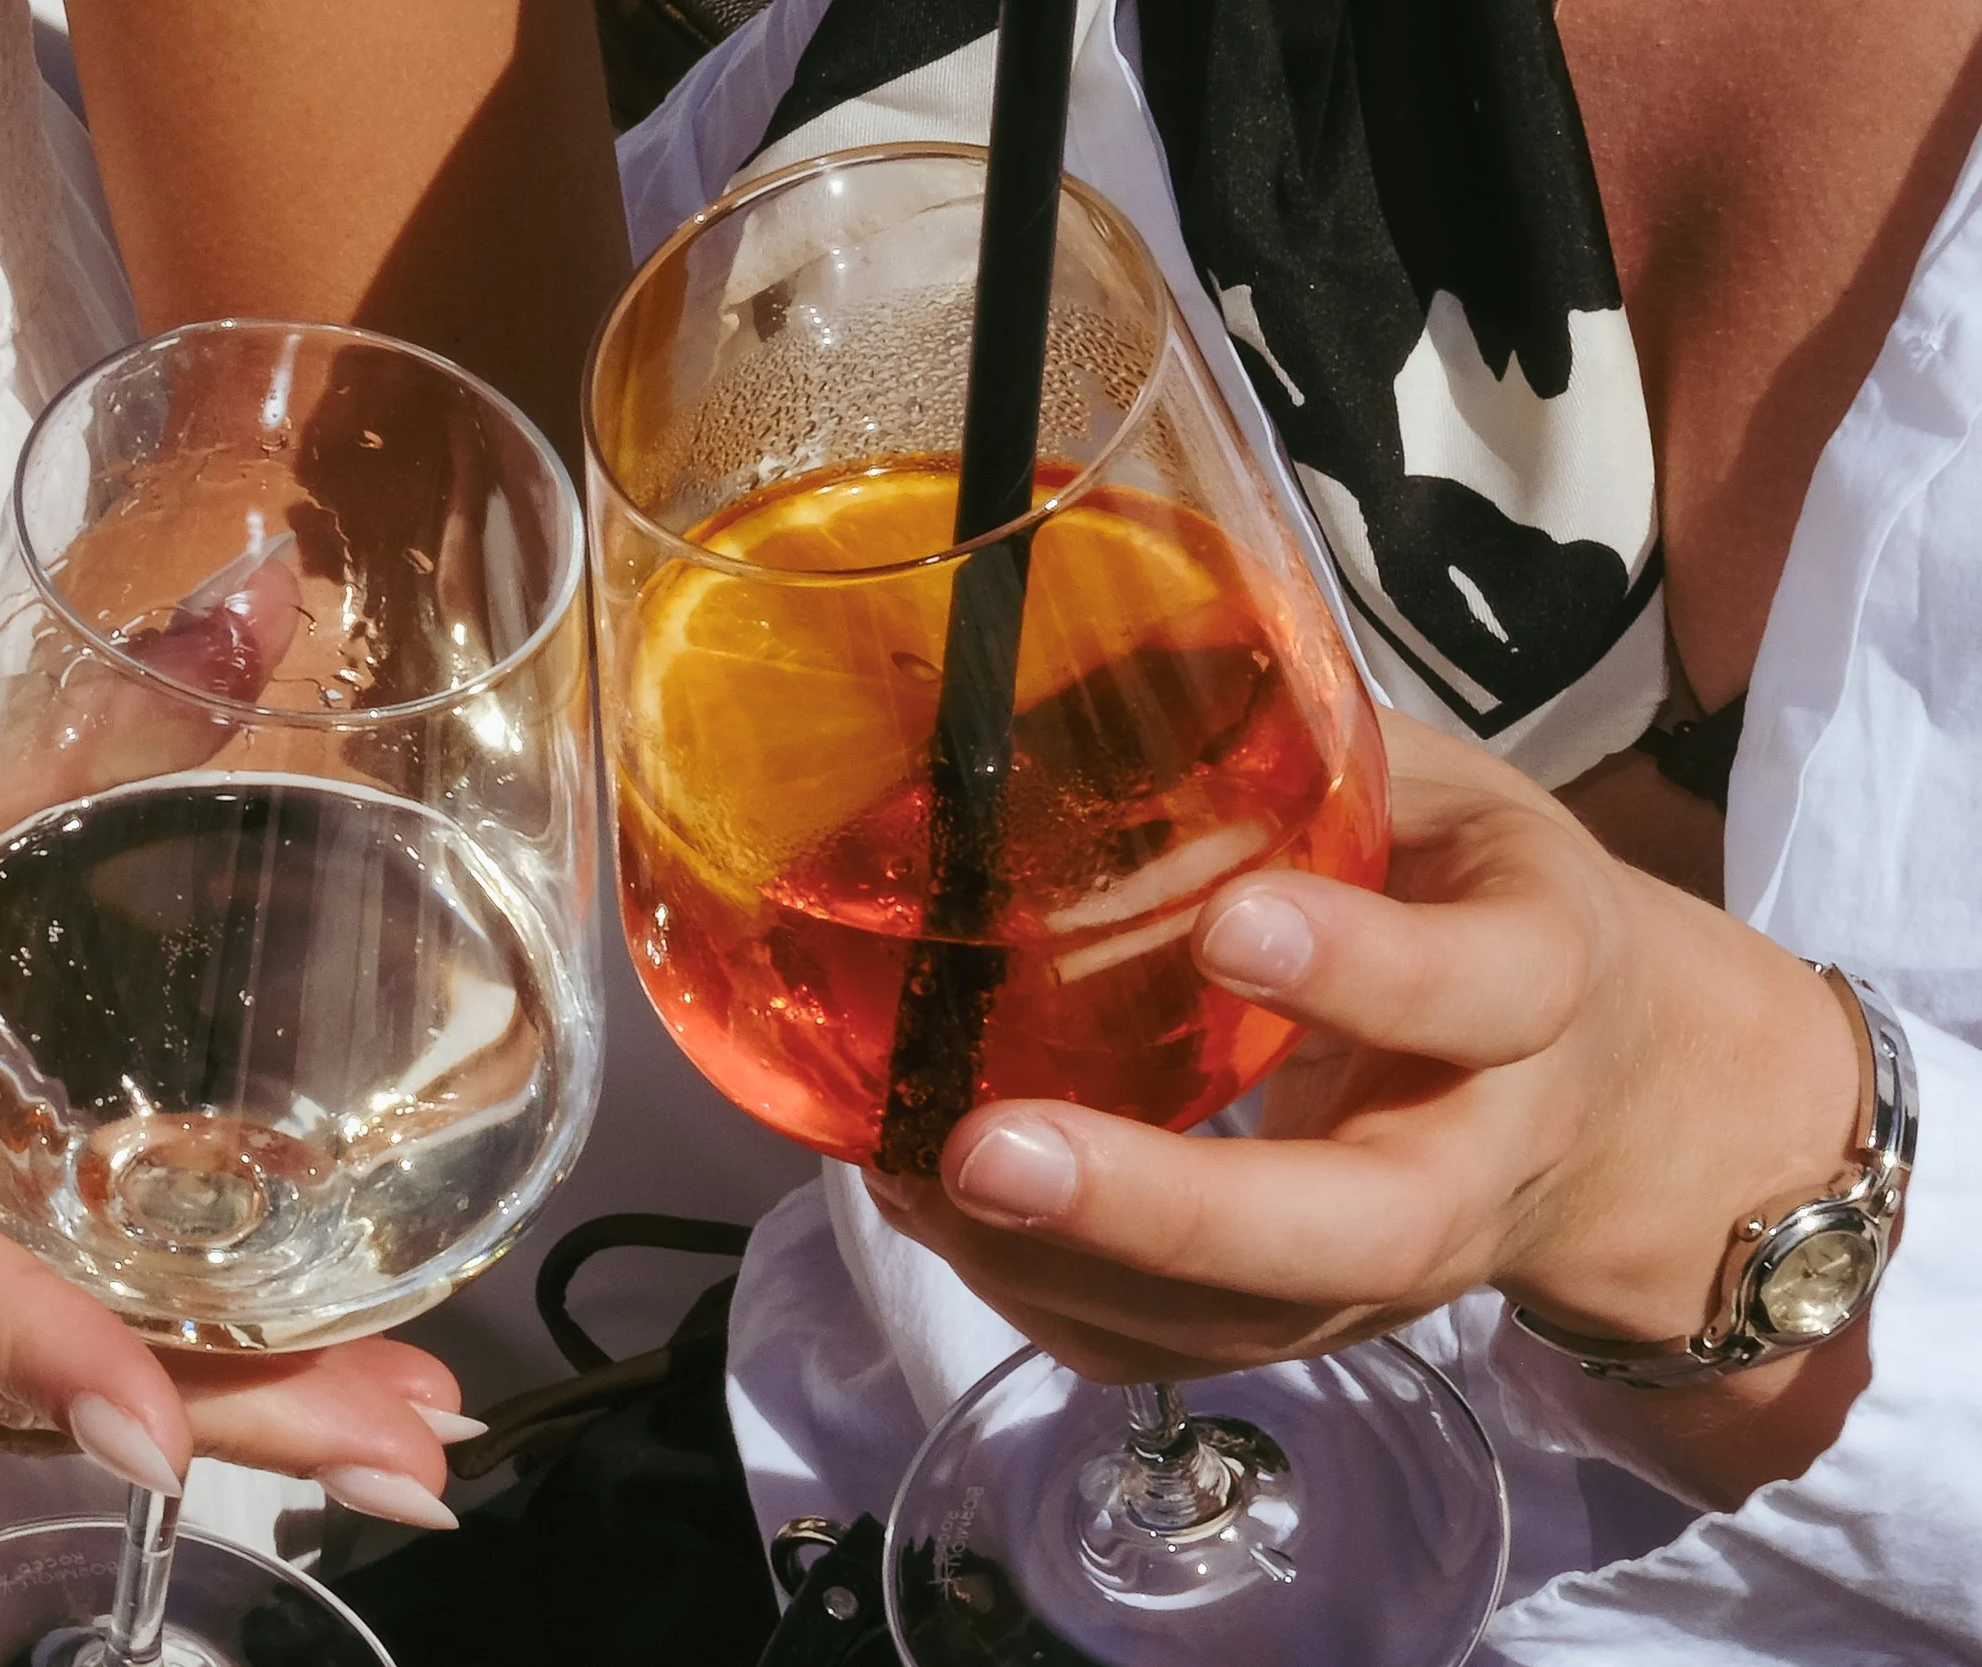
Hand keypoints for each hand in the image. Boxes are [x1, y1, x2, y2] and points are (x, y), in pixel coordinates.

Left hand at [867, 715, 1866, 1502]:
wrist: (1612, 1104)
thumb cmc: (1481, 906)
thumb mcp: (1432, 792)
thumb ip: (1289, 741)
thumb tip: (1065, 661)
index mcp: (1539, 984)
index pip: (1481, 990)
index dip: (1364, 968)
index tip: (1230, 923)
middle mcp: (1473, 1159)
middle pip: (1352, 1229)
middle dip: (1164, 1206)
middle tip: (991, 1149)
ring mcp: (1387, 1274)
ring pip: (1237, 1321)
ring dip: (1056, 1263)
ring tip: (910, 1171)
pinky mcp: (1305, 1328)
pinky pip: (1168, 1352)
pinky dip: (1036, 1294)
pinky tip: (925, 1205)